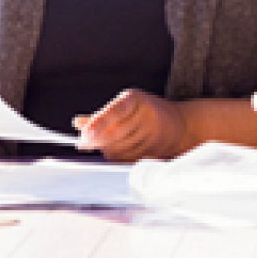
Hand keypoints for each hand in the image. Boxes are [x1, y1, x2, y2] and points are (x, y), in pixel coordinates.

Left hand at [73, 88, 189, 162]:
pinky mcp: (156, 150)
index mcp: (136, 99)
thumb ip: (100, 116)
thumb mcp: (123, 106)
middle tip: (83, 143)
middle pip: (117, 133)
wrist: (178, 126)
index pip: (117, 110)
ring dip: (107, 150)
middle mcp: (147, 115)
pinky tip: (115, 152)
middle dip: (98, 140)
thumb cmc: (145, 112)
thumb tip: (77, 123)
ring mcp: (154, 134)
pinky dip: (119, 157)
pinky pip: (131, 158)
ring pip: (122, 148)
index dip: (101, 122)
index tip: (86, 134)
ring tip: (101, 145)